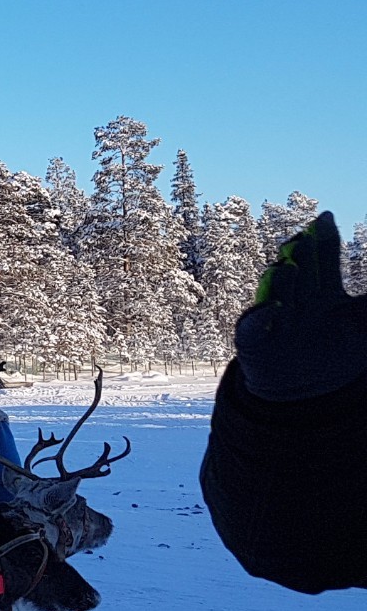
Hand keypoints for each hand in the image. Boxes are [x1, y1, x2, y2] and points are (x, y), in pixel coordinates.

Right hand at [235, 212, 366, 401]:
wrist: (308, 392)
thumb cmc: (338, 355)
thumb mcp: (362, 323)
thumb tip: (366, 282)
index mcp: (322, 290)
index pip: (322, 259)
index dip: (323, 239)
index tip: (325, 218)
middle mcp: (297, 300)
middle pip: (299, 270)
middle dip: (300, 254)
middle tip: (304, 239)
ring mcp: (276, 320)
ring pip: (276, 293)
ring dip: (281, 280)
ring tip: (288, 267)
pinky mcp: (257, 343)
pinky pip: (254, 327)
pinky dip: (261, 316)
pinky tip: (274, 308)